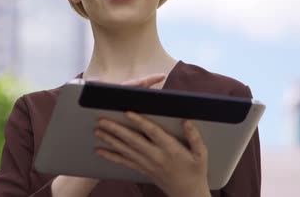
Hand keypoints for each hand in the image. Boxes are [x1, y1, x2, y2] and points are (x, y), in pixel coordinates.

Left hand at [94, 75, 209, 196]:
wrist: (188, 194)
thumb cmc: (196, 172)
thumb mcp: (201, 154)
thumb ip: (194, 137)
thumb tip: (186, 121)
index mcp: (170, 149)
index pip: (152, 132)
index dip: (139, 121)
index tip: (127, 112)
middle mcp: (155, 156)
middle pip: (133, 140)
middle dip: (116, 130)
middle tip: (102, 120)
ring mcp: (147, 164)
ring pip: (125, 150)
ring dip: (110, 140)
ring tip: (97, 130)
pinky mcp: (142, 170)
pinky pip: (124, 162)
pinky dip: (111, 156)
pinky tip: (100, 151)